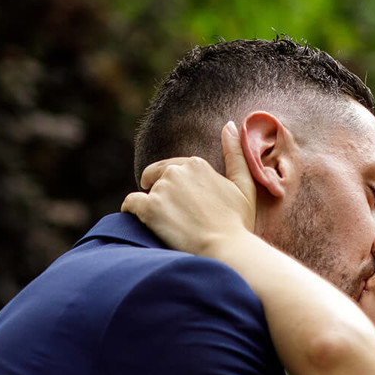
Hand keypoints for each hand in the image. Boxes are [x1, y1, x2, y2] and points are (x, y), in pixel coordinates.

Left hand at [120, 120, 258, 255]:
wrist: (226, 250)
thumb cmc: (237, 223)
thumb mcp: (244, 185)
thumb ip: (235, 154)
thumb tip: (229, 125)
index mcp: (196, 164)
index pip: (173, 168)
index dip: (174, 185)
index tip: (179, 201)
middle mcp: (176, 172)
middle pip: (158, 179)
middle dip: (162, 194)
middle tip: (173, 216)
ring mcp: (161, 190)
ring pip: (146, 194)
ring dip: (151, 206)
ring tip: (166, 226)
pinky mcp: (149, 209)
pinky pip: (130, 204)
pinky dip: (131, 211)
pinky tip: (139, 222)